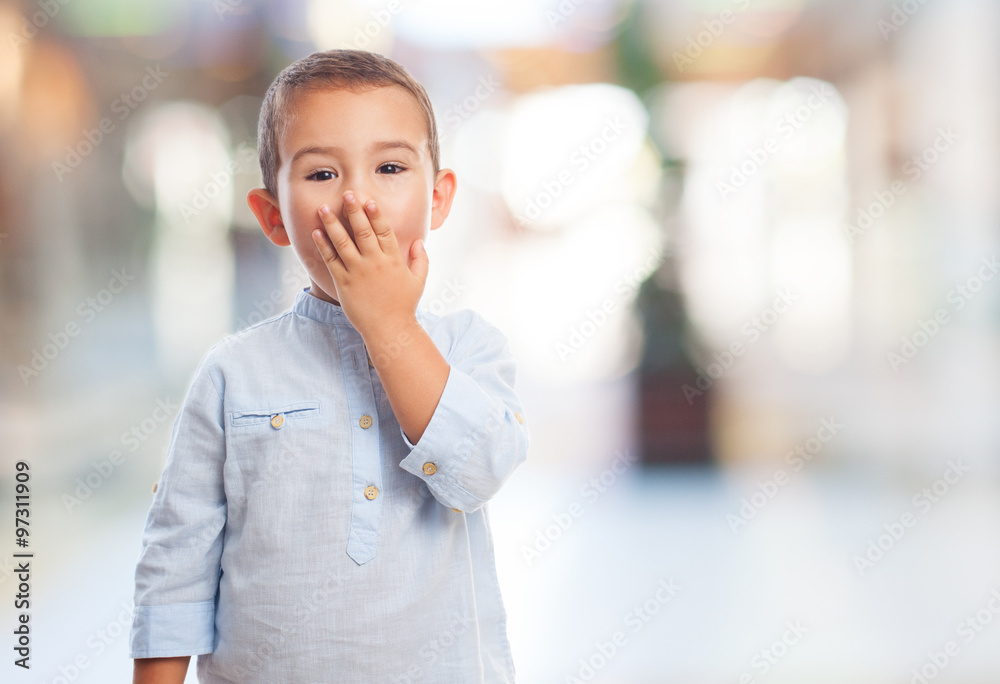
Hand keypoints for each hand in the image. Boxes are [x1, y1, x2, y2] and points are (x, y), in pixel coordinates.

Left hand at [312, 191, 426, 336]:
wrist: (388, 330)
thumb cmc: (404, 306)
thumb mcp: (418, 281)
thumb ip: (420, 259)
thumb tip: (419, 241)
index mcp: (393, 260)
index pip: (384, 231)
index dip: (376, 214)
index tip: (369, 200)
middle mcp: (375, 262)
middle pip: (362, 231)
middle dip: (354, 211)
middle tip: (347, 194)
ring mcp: (358, 272)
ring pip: (343, 242)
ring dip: (332, 223)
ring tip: (323, 208)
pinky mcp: (344, 282)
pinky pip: (331, 260)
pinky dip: (323, 245)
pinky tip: (317, 232)